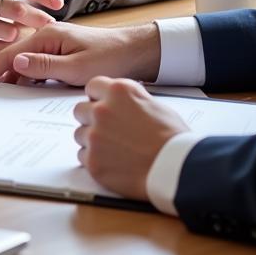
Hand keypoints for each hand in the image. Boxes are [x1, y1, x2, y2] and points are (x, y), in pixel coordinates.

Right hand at [0, 21, 161, 92]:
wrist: (136, 51)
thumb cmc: (110, 58)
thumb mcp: (77, 68)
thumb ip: (45, 66)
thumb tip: (14, 63)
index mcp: (47, 36)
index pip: (9, 54)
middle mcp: (47, 37)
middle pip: (12, 57)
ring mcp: (53, 45)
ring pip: (24, 63)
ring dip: (9, 77)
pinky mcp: (61, 54)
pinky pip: (36, 66)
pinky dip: (26, 77)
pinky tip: (21, 89)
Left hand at [73, 77, 186, 199]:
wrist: (175, 168)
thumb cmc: (172, 138)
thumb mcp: (153, 104)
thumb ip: (129, 100)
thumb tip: (120, 103)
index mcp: (118, 91)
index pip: (92, 86)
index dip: (98, 97)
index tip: (102, 105)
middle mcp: (102, 110)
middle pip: (80, 110)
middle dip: (91, 118)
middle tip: (108, 129)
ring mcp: (95, 136)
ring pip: (80, 134)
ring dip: (92, 140)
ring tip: (114, 149)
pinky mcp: (93, 160)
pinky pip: (82, 156)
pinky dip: (94, 159)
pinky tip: (113, 162)